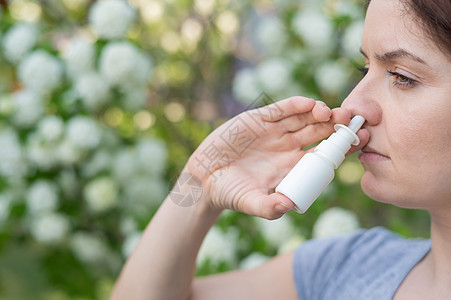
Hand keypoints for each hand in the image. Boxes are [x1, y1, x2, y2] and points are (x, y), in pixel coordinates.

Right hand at [185, 97, 367, 218]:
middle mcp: (287, 147)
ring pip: (303, 118)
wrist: (204, 178)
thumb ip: (268, 207)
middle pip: (319, 132)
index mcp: (292, 167)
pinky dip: (295, 105)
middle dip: (336, 126)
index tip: (359, 143)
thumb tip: (289, 206)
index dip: (341, 148)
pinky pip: (281, 109)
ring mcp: (274, 132)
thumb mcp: (250, 202)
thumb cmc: (230, 193)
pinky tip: (309, 104)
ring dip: (320, 114)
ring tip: (333, 114)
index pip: (323, 154)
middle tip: (352, 122)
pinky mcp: (259, 119)